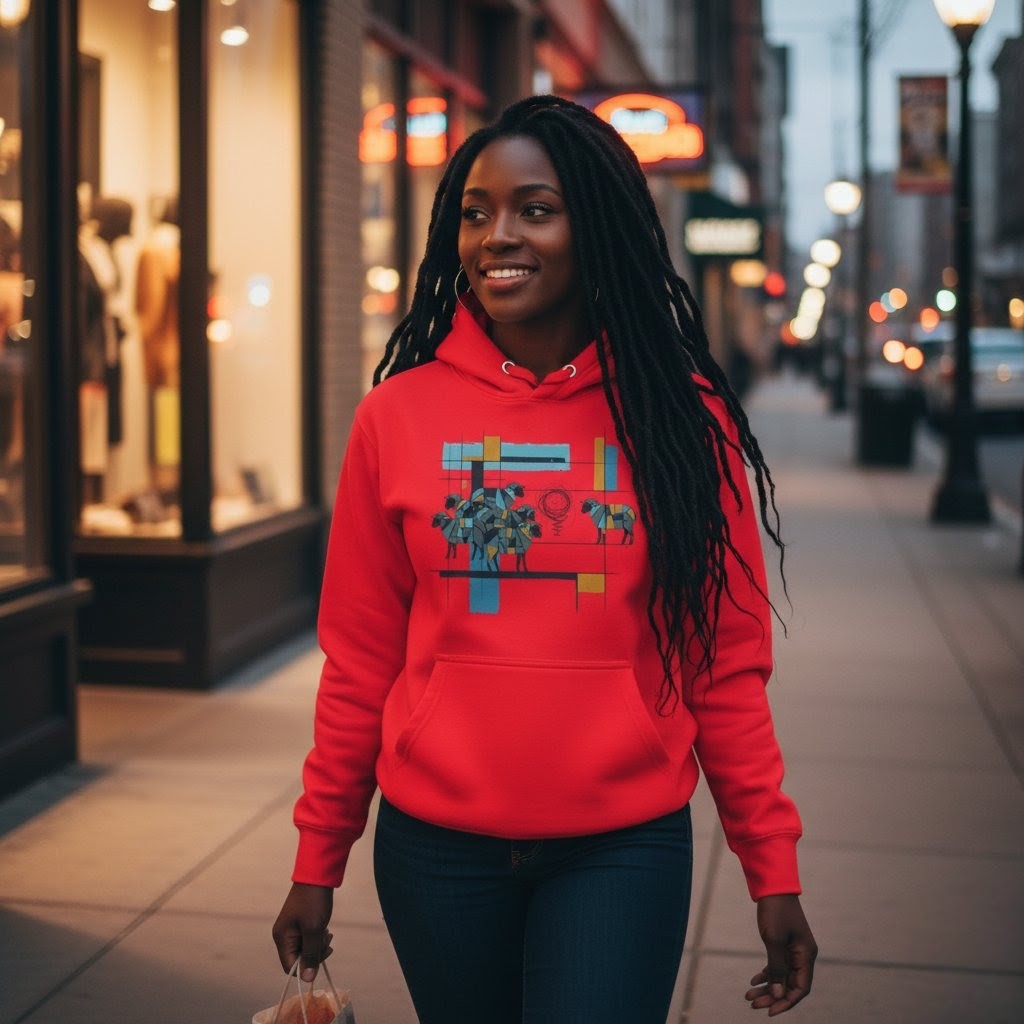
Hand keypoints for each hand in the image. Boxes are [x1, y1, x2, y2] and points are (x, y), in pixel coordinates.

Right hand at [272, 882, 334, 982]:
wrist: (318, 875)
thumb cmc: (314, 901)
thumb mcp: (314, 930)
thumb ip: (310, 954)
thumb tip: (307, 979)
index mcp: (281, 937)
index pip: (289, 966)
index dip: (306, 967)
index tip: (321, 955)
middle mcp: (284, 934)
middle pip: (298, 958)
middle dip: (314, 953)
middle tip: (327, 941)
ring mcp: (292, 928)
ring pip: (305, 948)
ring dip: (318, 945)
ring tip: (328, 933)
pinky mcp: (300, 923)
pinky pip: (308, 939)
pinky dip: (318, 938)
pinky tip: (326, 929)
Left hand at [745, 893, 816, 1015]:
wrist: (773, 885)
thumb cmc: (775, 911)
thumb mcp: (773, 940)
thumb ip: (776, 968)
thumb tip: (777, 994)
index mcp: (806, 955)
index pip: (800, 988)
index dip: (786, 1002)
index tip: (769, 1012)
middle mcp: (803, 955)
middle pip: (790, 985)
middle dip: (772, 997)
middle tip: (753, 1005)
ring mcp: (794, 950)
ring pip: (782, 976)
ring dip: (767, 987)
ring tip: (749, 997)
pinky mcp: (784, 944)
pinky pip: (777, 966)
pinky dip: (766, 974)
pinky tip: (753, 981)